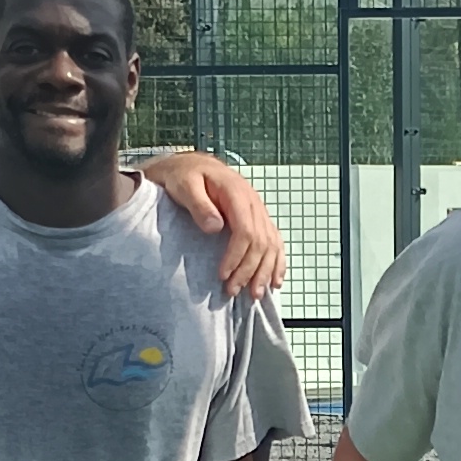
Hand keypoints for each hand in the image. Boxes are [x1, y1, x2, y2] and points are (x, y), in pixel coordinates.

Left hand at [142, 148, 285, 297]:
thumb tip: (215, 227)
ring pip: (271, 244)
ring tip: (255, 294)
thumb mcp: (184, 185)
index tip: (222, 275)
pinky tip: (275, 280)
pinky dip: (277, 262)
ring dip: (265, 271)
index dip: (236, 256)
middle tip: (232, 291)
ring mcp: (258, 210)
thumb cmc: (183, 176)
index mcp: (236, 193)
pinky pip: (274, 241)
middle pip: (260, 241)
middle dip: (249, 270)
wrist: (191, 165)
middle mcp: (252, 202)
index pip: (245, 230)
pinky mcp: (257, 217)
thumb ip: (198, 204)